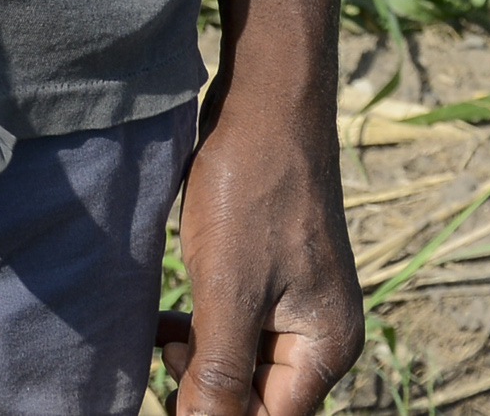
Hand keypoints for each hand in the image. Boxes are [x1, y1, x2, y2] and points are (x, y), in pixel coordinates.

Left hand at [155, 97, 362, 414]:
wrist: (265, 103)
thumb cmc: (252, 192)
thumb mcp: (229, 292)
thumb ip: (221, 372)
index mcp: (326, 347)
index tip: (168, 399)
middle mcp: (320, 332)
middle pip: (259, 395)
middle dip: (208, 390)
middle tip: (164, 360)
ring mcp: (297, 301)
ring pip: (243, 361)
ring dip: (201, 361)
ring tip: (163, 340)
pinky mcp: (270, 273)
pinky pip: (236, 324)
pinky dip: (202, 330)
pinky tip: (168, 322)